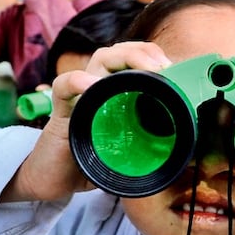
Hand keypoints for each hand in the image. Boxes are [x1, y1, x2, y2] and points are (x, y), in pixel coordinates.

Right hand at [2, 42, 172, 201]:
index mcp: (114, 94)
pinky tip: (92, 84)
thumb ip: (145, 144)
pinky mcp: (61, 113)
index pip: (131, 59)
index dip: (151, 56)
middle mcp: (97, 88)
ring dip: (123, 58)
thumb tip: (182, 152)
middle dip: (142, 52)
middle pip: (118, 54)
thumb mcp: (124, 151)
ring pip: (98, 61)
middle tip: (163, 67)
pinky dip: (78, 82)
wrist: (53, 182)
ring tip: (145, 69)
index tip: (172, 69)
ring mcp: (79, 98)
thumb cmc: (88, 163)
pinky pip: (64, 87)